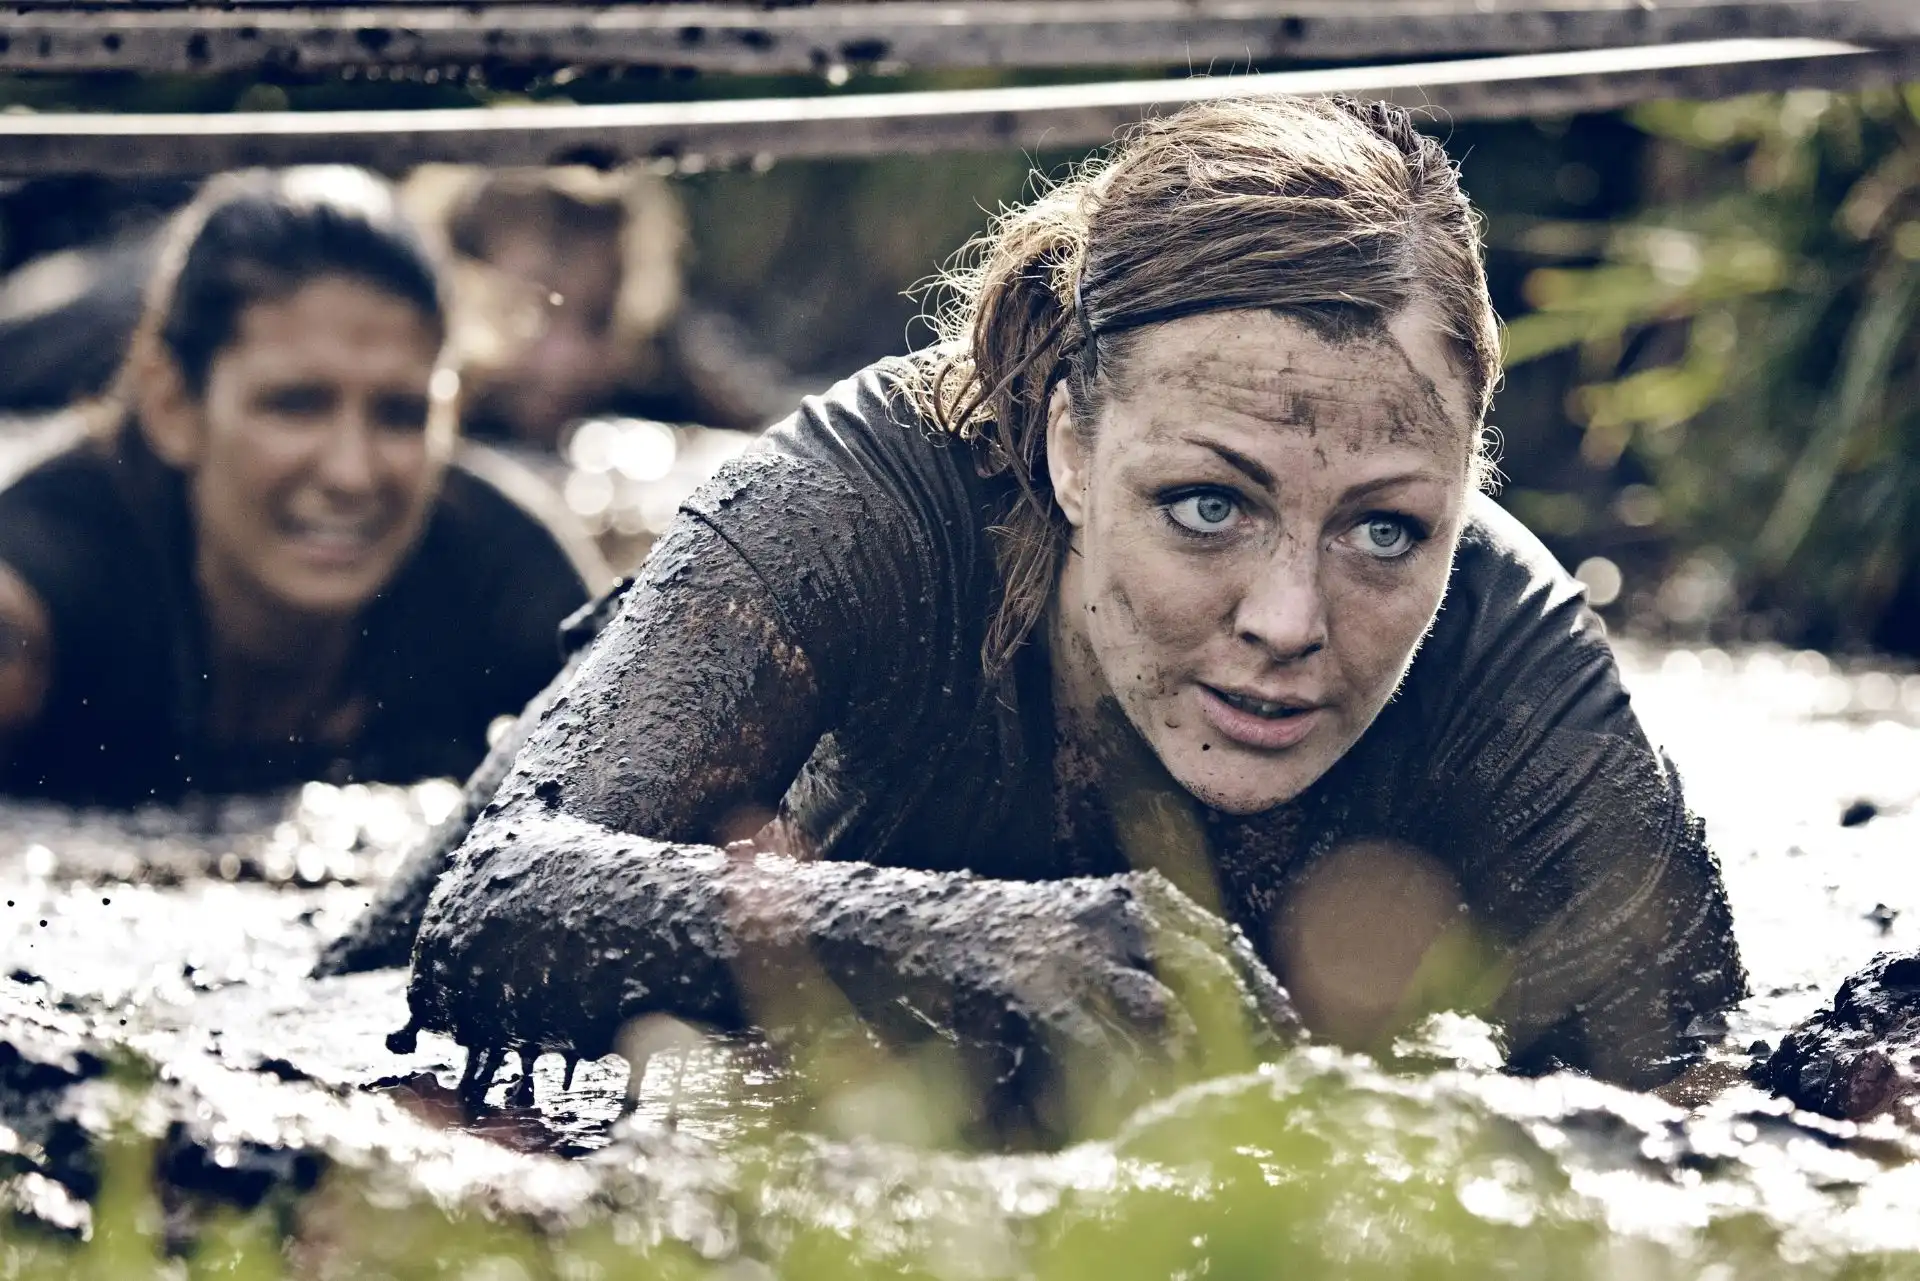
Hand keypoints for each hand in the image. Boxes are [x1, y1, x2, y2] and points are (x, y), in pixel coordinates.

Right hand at [796, 868, 1302, 1139]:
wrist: (903, 923)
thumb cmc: (1002, 942)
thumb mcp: (1083, 930)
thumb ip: (1141, 957)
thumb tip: (1214, 1006)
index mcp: (1131, 895)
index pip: (1222, 940)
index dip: (1264, 990)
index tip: (1295, 1034)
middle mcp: (1107, 910)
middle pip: (1207, 965)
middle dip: (1249, 1019)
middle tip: (1281, 1068)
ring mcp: (1067, 942)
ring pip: (1157, 1005)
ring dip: (1193, 1053)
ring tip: (1223, 1096)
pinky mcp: (1027, 979)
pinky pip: (1092, 1032)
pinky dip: (1123, 1067)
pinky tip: (1147, 1097)